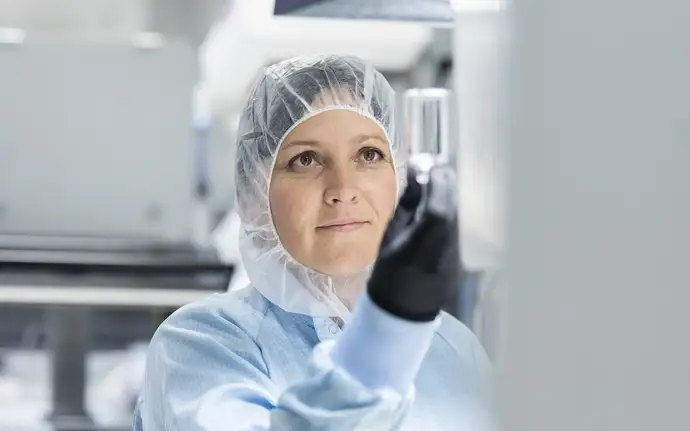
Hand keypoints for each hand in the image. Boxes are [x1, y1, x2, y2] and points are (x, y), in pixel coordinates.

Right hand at [367, 163, 459, 321]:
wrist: (404, 308)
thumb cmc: (389, 271)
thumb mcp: (390, 234)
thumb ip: (407, 202)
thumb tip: (416, 172)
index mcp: (420, 248)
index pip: (438, 208)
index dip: (436, 182)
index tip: (428, 164)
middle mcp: (446, 249)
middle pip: (455, 207)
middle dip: (446, 183)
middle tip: (433, 168)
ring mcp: (459, 253)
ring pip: (461, 212)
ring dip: (451, 194)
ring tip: (437, 182)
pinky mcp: (465, 254)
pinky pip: (462, 223)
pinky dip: (454, 208)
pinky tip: (443, 202)